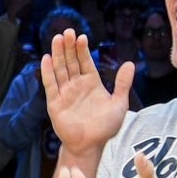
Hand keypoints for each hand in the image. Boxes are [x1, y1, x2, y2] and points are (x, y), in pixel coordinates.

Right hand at [37, 28, 132, 159]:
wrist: (91, 145)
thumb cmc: (105, 127)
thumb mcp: (119, 103)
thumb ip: (123, 83)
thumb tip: (130, 63)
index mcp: (91, 83)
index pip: (85, 62)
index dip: (83, 50)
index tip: (82, 37)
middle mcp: (76, 85)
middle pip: (71, 62)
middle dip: (69, 47)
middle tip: (68, 32)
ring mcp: (65, 93)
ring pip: (60, 69)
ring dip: (58, 54)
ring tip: (58, 39)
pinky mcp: (55, 102)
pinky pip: (50, 84)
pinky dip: (47, 72)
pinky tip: (46, 58)